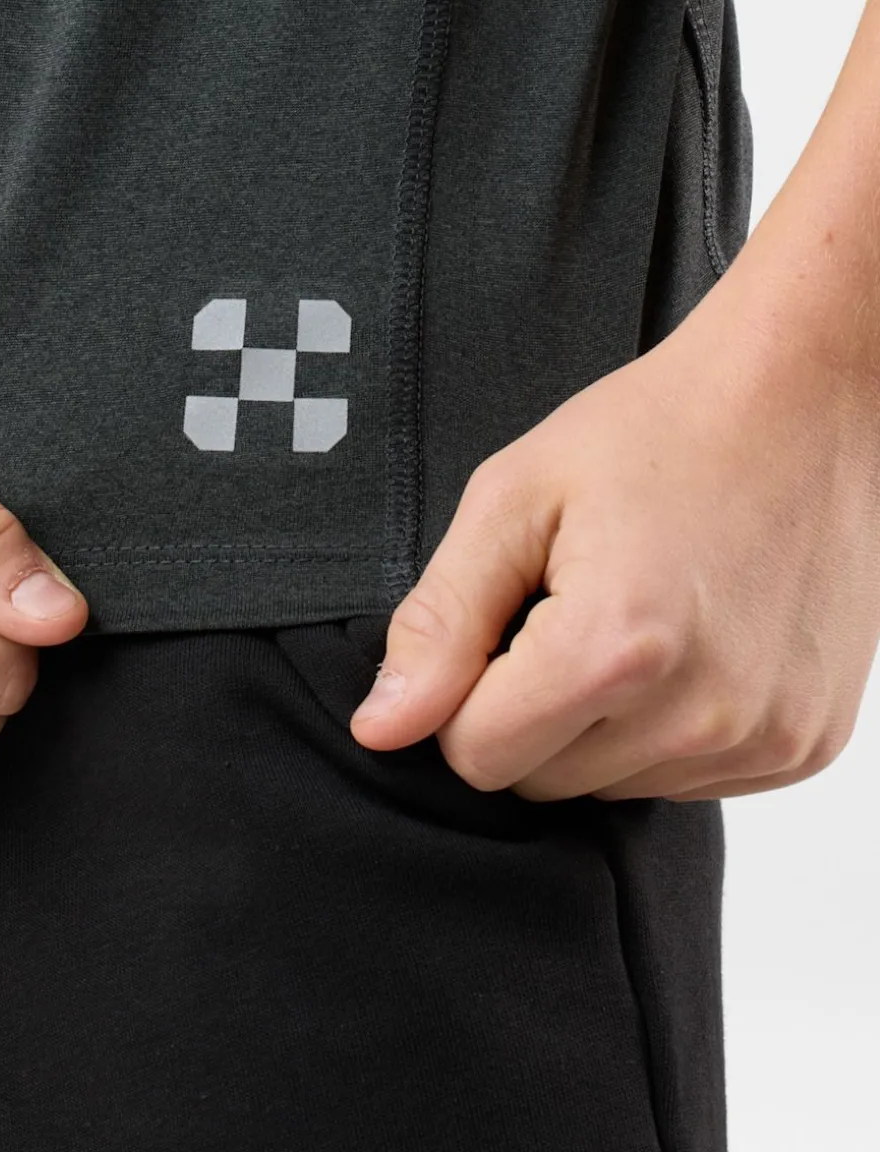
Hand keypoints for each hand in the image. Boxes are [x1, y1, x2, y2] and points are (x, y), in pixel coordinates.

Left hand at [349, 290, 879, 800]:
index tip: (505, 620)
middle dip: (532, 707)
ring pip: (615, 787)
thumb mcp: (515, 499)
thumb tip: (381, 725)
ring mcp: (764, 738)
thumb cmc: (661, 430)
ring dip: (603, 722)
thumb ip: (440, 622)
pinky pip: (689, 779)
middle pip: (544, 782)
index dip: (467, 690)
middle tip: (573, 602)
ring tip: (640, 612)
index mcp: (615, 649)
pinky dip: (671, 725)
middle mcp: (700, 715)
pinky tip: (691, 639)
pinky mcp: (804, 745)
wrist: (800, 398)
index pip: (477, 756)